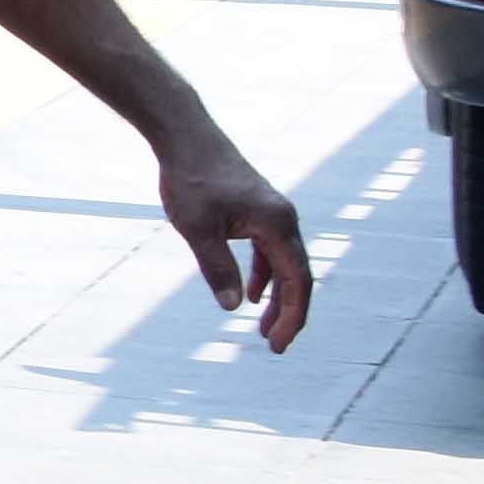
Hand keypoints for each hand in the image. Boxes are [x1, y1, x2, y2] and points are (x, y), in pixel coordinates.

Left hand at [153, 122, 317, 350]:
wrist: (186, 138)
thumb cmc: (191, 180)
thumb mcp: (198, 230)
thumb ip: (218, 269)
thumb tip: (234, 307)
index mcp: (278, 224)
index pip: (297, 281)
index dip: (292, 316)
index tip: (277, 344)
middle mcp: (284, 219)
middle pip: (297, 276)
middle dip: (288, 313)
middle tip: (274, 346)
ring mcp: (273, 214)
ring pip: (284, 265)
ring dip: (277, 297)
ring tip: (264, 328)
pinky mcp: (258, 211)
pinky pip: (270, 251)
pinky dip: (264, 275)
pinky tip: (252, 294)